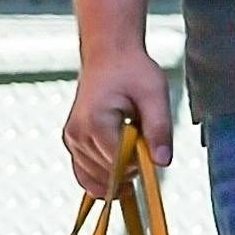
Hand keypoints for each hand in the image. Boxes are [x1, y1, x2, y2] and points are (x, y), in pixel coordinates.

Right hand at [62, 45, 174, 196]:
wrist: (108, 56)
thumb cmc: (132, 71)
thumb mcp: (154, 94)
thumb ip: (159, 129)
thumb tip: (162, 163)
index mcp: (95, 121)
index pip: (119, 163)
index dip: (140, 161)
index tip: (150, 143)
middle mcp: (77, 134)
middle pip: (108, 174)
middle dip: (131, 166)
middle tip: (142, 139)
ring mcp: (71, 140)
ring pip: (96, 179)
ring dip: (118, 172)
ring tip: (130, 144)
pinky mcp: (72, 143)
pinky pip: (84, 175)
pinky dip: (102, 179)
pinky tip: (119, 171)